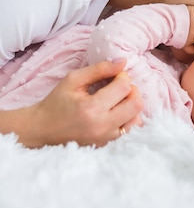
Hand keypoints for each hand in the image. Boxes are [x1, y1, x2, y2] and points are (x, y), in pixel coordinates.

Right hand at [20, 60, 142, 147]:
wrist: (43, 129)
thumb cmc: (57, 102)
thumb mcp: (74, 79)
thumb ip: (99, 69)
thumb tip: (123, 62)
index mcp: (92, 108)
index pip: (124, 88)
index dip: (122, 77)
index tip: (114, 76)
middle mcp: (102, 126)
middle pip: (136, 104)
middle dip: (132, 90)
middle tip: (119, 86)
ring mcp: (106, 138)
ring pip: (137, 120)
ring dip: (132, 105)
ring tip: (118, 100)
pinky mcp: (107, 145)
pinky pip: (130, 131)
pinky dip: (128, 119)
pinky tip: (117, 112)